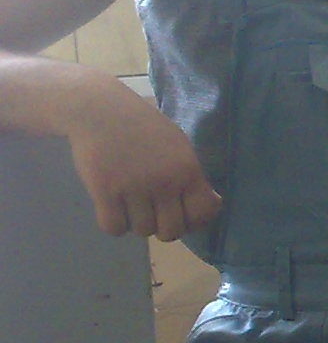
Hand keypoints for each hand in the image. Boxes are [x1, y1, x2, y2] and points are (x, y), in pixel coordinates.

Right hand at [65, 84, 219, 239]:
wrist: (100, 110)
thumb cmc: (142, 128)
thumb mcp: (179, 146)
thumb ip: (192, 176)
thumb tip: (212, 204)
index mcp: (187, 170)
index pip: (202, 213)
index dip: (195, 221)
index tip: (184, 216)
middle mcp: (164, 182)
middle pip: (171, 231)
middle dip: (164, 228)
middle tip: (154, 214)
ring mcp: (134, 188)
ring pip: (142, 231)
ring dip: (136, 223)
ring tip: (131, 204)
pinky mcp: (105, 191)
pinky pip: (113, 227)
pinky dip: (114, 223)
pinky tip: (114, 208)